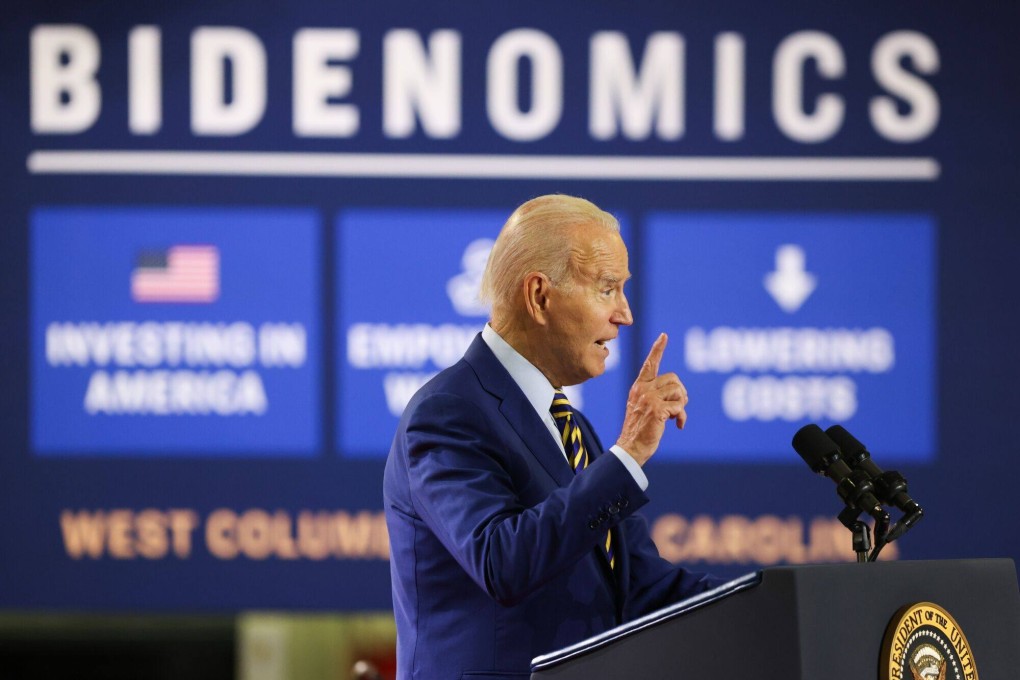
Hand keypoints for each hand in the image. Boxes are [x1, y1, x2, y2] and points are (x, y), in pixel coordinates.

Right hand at [615, 333, 688, 465]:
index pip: (649, 364)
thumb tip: (680, 393)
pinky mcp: (657, 410)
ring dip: (682, 406)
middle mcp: (642, 390)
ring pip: (678, 392)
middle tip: (678, 407)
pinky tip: (678, 425)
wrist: (631, 447)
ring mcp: (649, 399)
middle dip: (681, 393)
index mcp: (638, 387)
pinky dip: (682, 417)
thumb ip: (656, 396)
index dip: (658, 349)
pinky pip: (680, 407)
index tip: (664, 336)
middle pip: (673, 379)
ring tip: (675, 417)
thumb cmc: (640, 430)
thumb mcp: (644, 407)